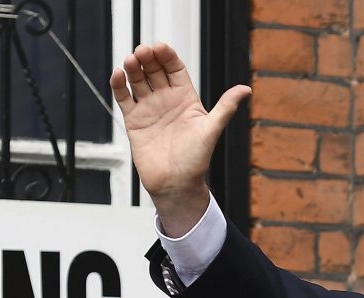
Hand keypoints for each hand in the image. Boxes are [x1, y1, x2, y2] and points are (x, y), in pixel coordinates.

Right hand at [108, 41, 250, 235]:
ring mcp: (149, 108)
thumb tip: (246, 89)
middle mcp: (166, 100)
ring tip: (130, 61)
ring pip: (138, 80)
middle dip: (147, 58)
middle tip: (142, 52)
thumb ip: (225, 108)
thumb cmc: (195, 161)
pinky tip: (118, 75)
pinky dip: (119, 85)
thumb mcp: (211, 130)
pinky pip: (124, 97)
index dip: (167, 56)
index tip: (160, 48)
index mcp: (186, 98)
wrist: (175, 184)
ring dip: (132, 67)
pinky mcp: (134, 120)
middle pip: (154, 70)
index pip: (174, 68)